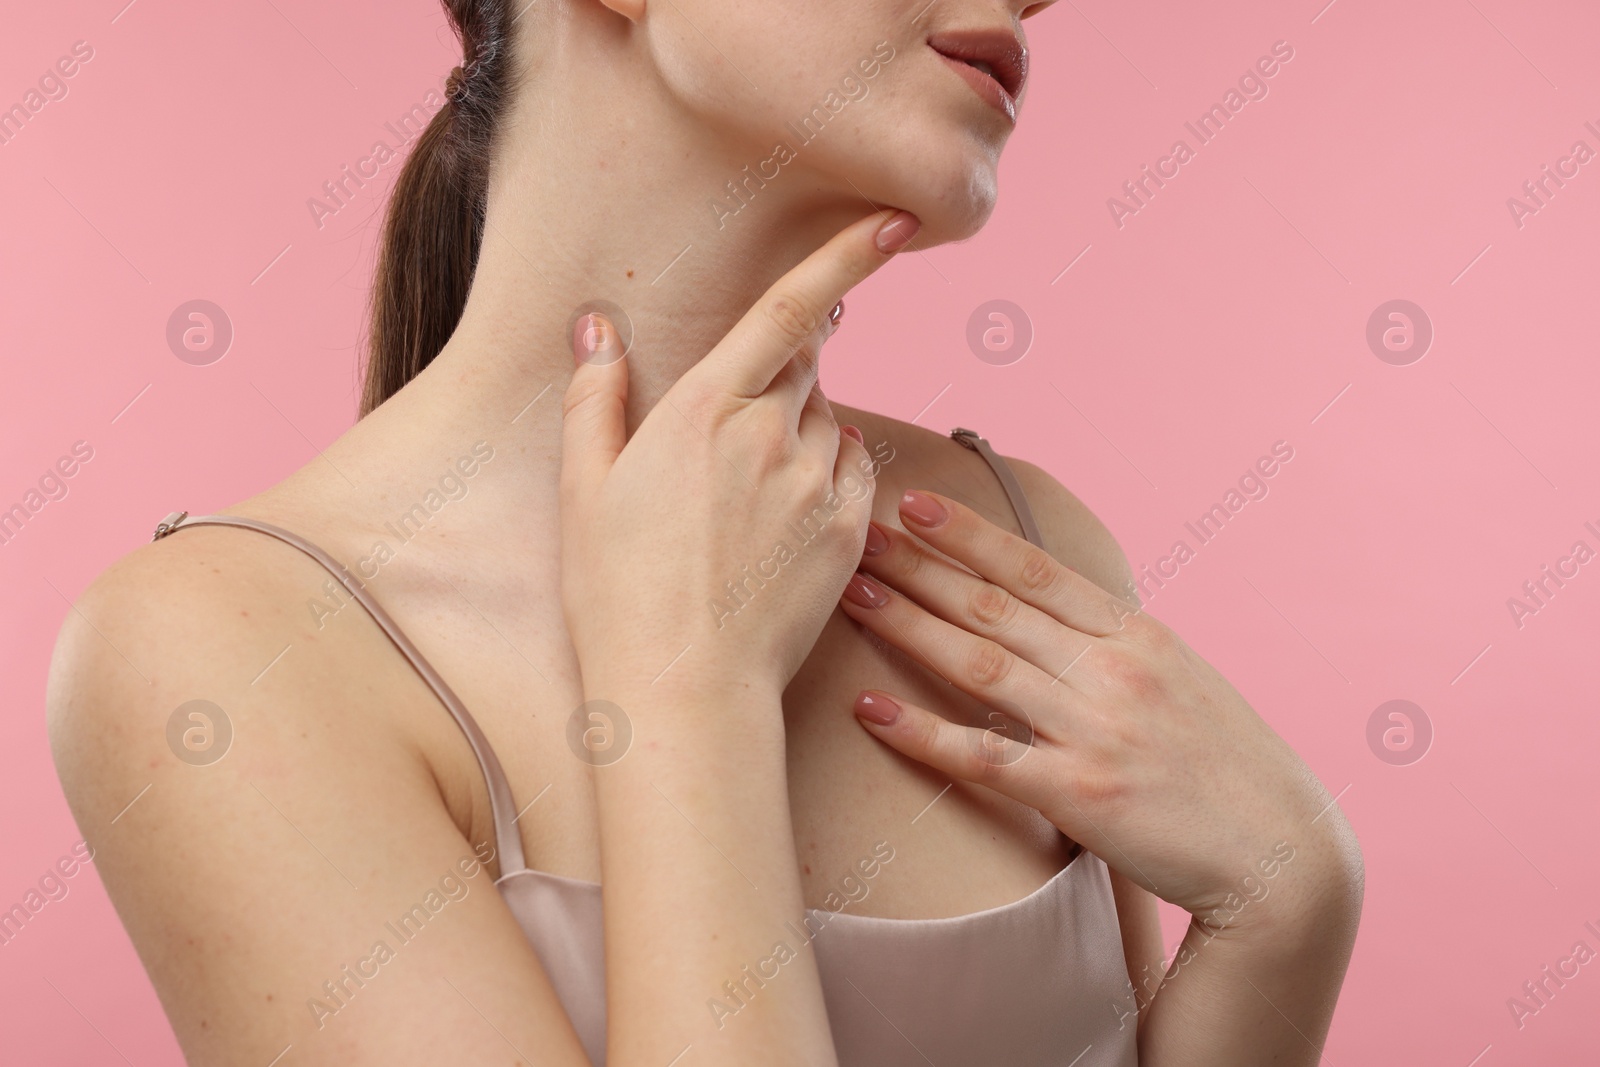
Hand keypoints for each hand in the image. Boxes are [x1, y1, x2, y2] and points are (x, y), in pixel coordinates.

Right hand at [560, 210, 920, 702]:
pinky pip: (855, 470)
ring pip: (829, 420)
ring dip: (801, 429)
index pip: (788, 309)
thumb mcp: (584, 487)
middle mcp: (773, 433)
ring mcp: (818, 483)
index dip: (848, 258)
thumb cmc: (617, 591)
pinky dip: (832, 469)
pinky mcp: (849, 532)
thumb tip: (597, 326)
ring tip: (745, 496)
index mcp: (705, 410)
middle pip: (805, 365)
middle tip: (734, 433)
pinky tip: (787, 510)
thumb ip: (596, 395)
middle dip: (782, 372)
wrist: (685, 688)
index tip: (896, 222)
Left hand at [838, 490, 1358, 924]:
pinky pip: (983, 756)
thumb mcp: (1182, 683)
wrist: (1283, 856)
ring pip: (981, 664)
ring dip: (909, 626)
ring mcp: (1095, 730)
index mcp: (1139, 637)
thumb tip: (1058, 618)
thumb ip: (1117, 649)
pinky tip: (871, 709)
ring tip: (854, 598)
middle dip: (920, 567)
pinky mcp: (1079, 793)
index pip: (1039, 571)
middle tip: (858, 537)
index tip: (918, 504)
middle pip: (996, 606)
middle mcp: (1114, 672)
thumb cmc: (1229, 771)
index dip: (972, 535)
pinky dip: (921, 732)